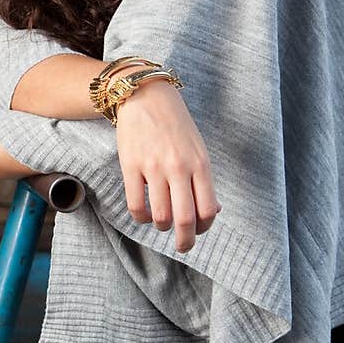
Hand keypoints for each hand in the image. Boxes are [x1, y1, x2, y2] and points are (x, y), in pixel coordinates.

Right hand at [114, 78, 220, 252]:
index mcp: (200, 164)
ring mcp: (154, 167)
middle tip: (183, 246)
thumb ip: (204, 181)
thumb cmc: (176, 126)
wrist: (146, 96)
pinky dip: (142, 218)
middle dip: (185, 241)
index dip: (204, 228)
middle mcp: (179, 167)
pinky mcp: (131, 166)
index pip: (208, 210)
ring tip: (162, 223)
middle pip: (185, 219)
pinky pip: (136, 206)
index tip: (198, 230)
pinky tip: (145, 215)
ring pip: (161, 216)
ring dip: (163, 227)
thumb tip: (212, 213)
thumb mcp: (199, 149)